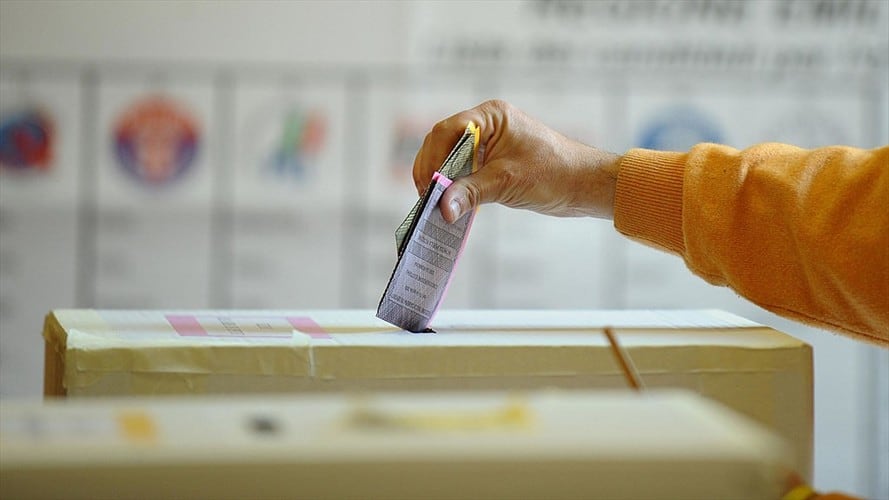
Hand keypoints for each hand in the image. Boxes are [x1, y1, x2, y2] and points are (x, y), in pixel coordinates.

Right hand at [412, 99, 621, 222]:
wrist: (584, 185)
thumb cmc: (554, 173)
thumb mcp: (507, 183)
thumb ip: (470, 193)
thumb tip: (441, 208)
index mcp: (491, 116)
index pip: (448, 131)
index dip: (433, 158)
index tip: (429, 185)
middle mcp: (487, 125)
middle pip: (444, 143)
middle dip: (433, 170)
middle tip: (427, 198)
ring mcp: (490, 143)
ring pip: (451, 158)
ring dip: (442, 180)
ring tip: (435, 204)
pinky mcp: (494, 162)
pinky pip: (465, 171)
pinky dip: (455, 186)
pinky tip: (451, 204)